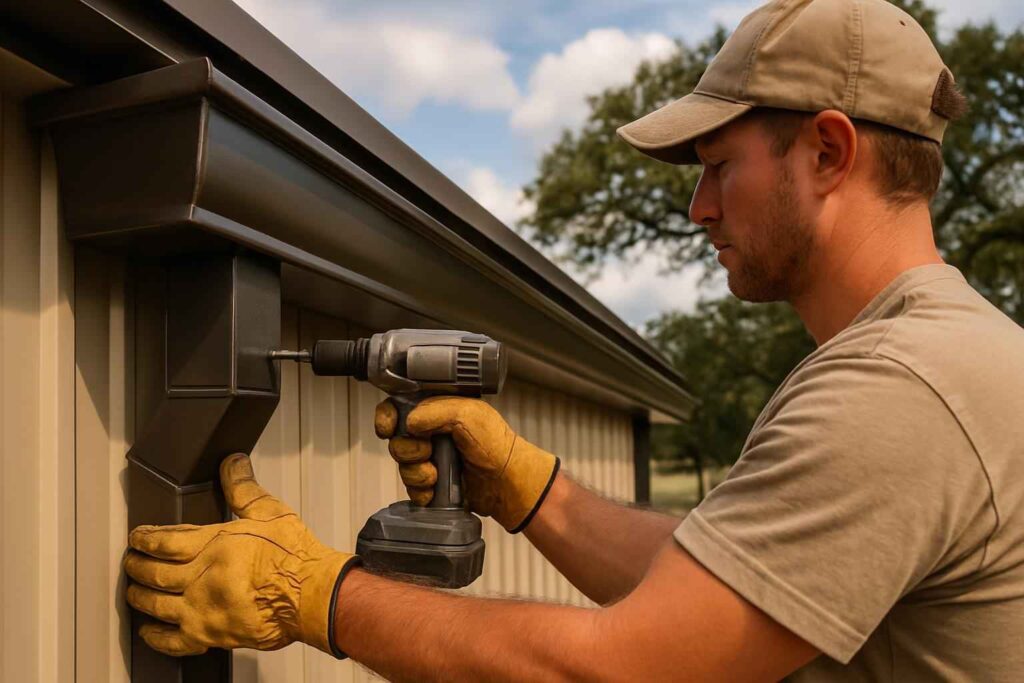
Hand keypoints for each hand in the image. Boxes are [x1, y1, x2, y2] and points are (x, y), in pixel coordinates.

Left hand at [123, 454, 358, 656]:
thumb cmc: (296, 557)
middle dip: (137, 566)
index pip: (165, 540)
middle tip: (130, 562)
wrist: (314, 596)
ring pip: (157, 605)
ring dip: (140, 597)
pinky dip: (157, 637)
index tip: (137, 537)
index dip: (145, 537)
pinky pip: (174, 641)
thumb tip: (232, 463)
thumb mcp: (271, 512)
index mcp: (214, 545)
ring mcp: (203, 609)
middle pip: (154, 573)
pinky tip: (150, 632)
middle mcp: (202, 578)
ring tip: (134, 591)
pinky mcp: (213, 635)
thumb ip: (244, 488)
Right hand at [375, 396, 559, 532]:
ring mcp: (432, 458)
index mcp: (438, 408)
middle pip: (397, 439)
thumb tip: (408, 423)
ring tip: (436, 476)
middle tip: (428, 453)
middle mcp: (432, 431)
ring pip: (403, 466)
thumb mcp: (468, 415)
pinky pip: (412, 489)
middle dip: (409, 451)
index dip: (387, 418)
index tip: (389, 429)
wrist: (508, 482)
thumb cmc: (496, 444)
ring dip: (417, 474)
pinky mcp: (434, 483)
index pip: (398, 406)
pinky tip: (436, 491)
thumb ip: (434, 412)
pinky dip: (421, 492)